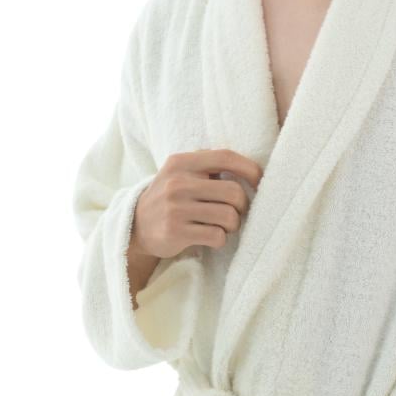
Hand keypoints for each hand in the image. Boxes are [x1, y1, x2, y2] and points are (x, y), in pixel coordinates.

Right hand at [129, 149, 263, 259]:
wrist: (136, 226)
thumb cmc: (172, 197)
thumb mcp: (182, 173)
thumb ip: (209, 166)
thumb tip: (252, 171)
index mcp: (182, 162)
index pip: (225, 157)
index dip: (250, 168)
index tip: (259, 181)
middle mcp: (178, 182)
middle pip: (234, 192)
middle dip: (242, 205)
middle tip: (235, 211)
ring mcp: (175, 208)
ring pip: (229, 216)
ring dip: (233, 224)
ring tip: (223, 225)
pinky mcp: (175, 232)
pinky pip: (217, 236)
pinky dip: (220, 239)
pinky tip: (210, 236)